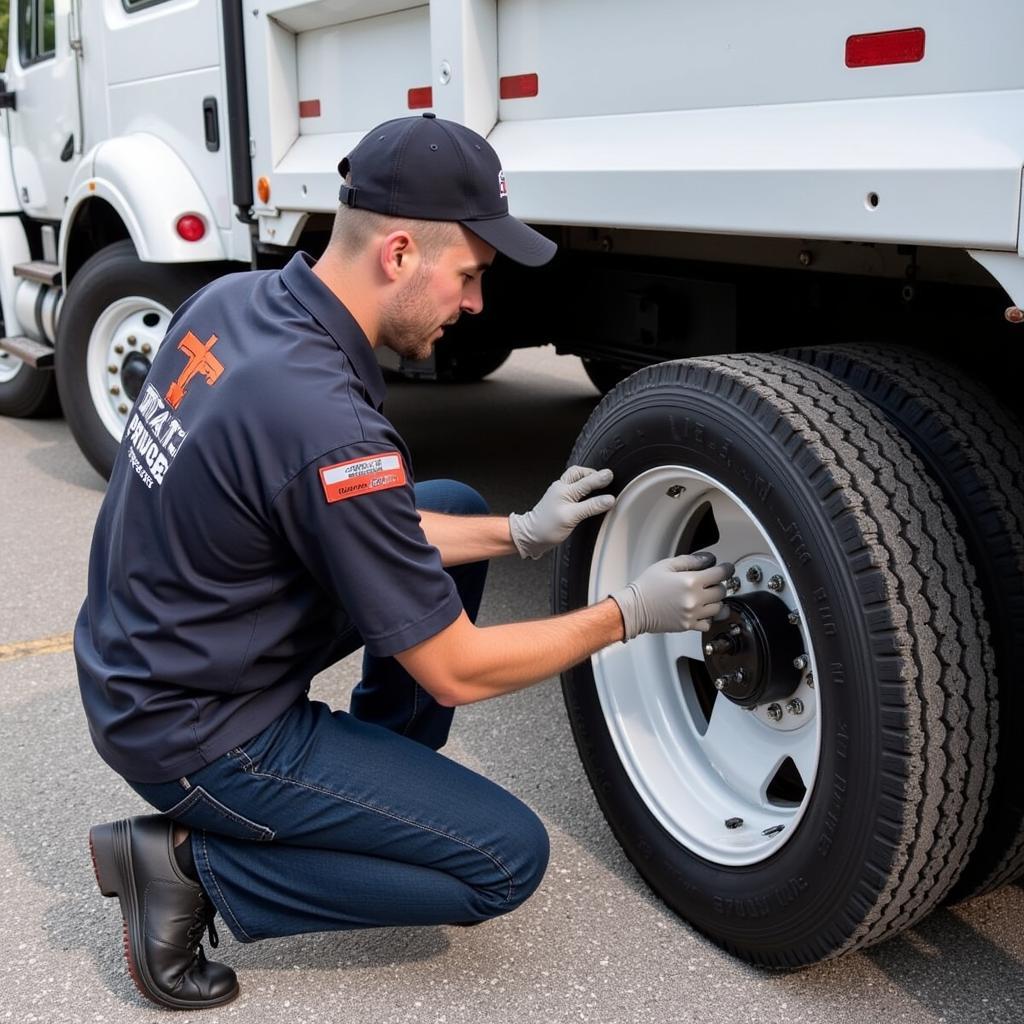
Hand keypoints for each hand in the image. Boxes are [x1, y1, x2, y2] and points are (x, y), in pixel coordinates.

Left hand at [509, 466, 614, 559]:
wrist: (530, 536)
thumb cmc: (546, 527)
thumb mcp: (572, 517)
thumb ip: (591, 506)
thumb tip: (609, 499)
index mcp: (564, 489)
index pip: (587, 481)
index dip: (601, 478)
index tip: (612, 476)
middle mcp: (561, 488)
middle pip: (578, 473)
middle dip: (591, 473)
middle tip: (605, 477)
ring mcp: (559, 494)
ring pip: (574, 479)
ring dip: (586, 479)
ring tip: (598, 482)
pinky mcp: (559, 501)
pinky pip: (572, 488)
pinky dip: (582, 487)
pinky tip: (587, 493)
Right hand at [610, 551, 733, 639]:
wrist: (634, 609)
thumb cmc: (647, 587)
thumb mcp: (667, 566)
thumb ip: (691, 560)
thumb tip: (708, 559)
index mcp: (690, 582)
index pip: (720, 574)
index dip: (726, 569)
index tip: (727, 568)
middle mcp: (694, 599)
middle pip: (722, 591)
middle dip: (718, 584)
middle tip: (711, 582)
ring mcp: (692, 614)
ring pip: (718, 608)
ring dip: (715, 601)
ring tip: (705, 596)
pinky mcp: (688, 626)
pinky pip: (708, 623)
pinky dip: (708, 617)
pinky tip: (700, 610)